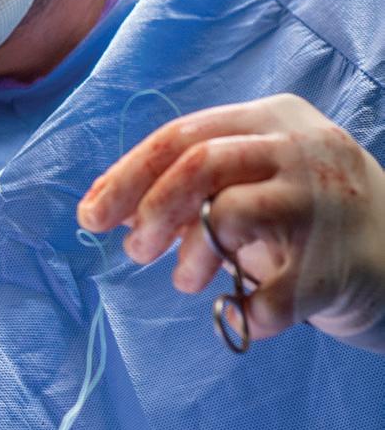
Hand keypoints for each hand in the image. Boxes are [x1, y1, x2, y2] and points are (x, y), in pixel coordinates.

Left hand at [78, 94, 384, 349]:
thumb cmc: (306, 217)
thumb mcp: (254, 180)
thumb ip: (189, 183)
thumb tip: (102, 206)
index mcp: (273, 118)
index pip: (181, 136)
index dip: (126, 177)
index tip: (90, 215)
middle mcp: (303, 148)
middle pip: (199, 164)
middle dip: (150, 210)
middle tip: (134, 250)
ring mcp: (325, 202)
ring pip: (228, 214)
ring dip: (193, 256)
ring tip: (189, 280)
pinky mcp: (339, 264)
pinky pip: (268, 294)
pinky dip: (241, 309)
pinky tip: (241, 311)